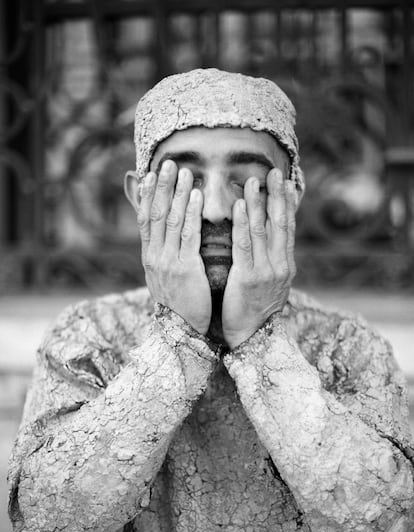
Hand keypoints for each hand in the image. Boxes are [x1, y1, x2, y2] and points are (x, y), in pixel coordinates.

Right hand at [137, 160, 211, 334]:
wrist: (181, 331)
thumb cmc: (179, 304)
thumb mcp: (164, 278)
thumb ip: (164, 255)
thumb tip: (163, 237)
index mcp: (149, 257)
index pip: (145, 220)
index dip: (147, 195)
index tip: (150, 174)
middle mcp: (155, 257)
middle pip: (156, 214)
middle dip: (163, 187)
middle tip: (169, 163)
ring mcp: (168, 263)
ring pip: (171, 221)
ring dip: (178, 193)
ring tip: (184, 172)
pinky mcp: (186, 269)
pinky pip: (188, 236)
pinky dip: (192, 214)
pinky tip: (197, 197)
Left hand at [222, 169, 296, 348]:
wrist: (251, 337)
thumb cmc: (255, 309)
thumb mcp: (270, 284)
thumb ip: (270, 261)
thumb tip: (268, 239)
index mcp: (286, 265)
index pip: (287, 228)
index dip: (287, 204)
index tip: (285, 182)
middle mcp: (281, 265)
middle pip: (280, 224)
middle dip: (277, 196)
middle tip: (274, 172)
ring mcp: (267, 271)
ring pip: (262, 231)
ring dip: (258, 203)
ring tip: (253, 181)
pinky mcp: (249, 278)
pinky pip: (244, 245)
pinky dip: (242, 223)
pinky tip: (239, 206)